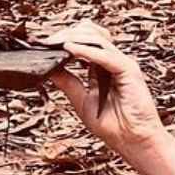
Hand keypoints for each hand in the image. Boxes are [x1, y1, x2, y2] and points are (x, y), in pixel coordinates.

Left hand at [46, 21, 167, 155]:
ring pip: (96, 38)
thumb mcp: (81, 100)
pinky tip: (69, 49)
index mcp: (101, 67)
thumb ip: (67, 82)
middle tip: (45, 41)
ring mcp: (121, 63)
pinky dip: (85, 50)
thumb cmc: (113, 125)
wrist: (132, 141)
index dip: (63, 38)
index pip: (83, 41)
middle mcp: (112, 61)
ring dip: (72, 38)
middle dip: (65, 34)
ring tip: (54, 43)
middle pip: (89, 33)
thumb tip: (48, 69)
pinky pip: (105, 55)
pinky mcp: (129, 70)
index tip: (42, 44)